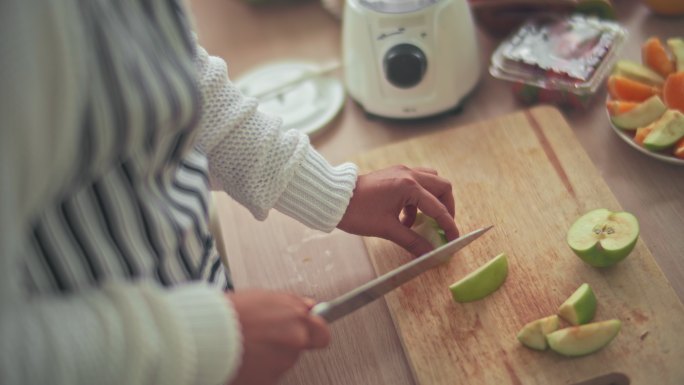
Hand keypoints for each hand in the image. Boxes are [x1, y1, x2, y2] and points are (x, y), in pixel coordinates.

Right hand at [227, 290, 329, 384]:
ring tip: (248, 343)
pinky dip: (258, 368)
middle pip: (300, 347)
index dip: (315, 333)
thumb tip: (309, 306)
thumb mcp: (265, 297)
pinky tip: (244, 356)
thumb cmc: (231, 313)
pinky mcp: (268, 380)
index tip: (309, 332)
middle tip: (267, 336)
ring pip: (282, 361)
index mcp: (297, 319)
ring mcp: (282, 363)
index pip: (322, 333)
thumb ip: (292, 303)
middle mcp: (295, 341)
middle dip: (288, 343)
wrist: (207, 334)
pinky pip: (267, 374)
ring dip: (269, 355)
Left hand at [338, 165, 458, 255]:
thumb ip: (412, 241)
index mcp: (409, 186)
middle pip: (442, 187)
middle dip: (446, 208)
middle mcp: (409, 174)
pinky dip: (418, 199)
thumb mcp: (387, 229)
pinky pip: (416, 183)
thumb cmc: (357, 212)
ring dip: (433, 200)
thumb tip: (429, 253)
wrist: (334, 199)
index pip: (438, 208)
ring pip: (431, 181)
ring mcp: (401, 171)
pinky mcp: (394, 174)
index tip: (454, 239)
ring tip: (424, 221)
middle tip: (443, 226)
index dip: (449, 226)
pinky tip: (406, 218)